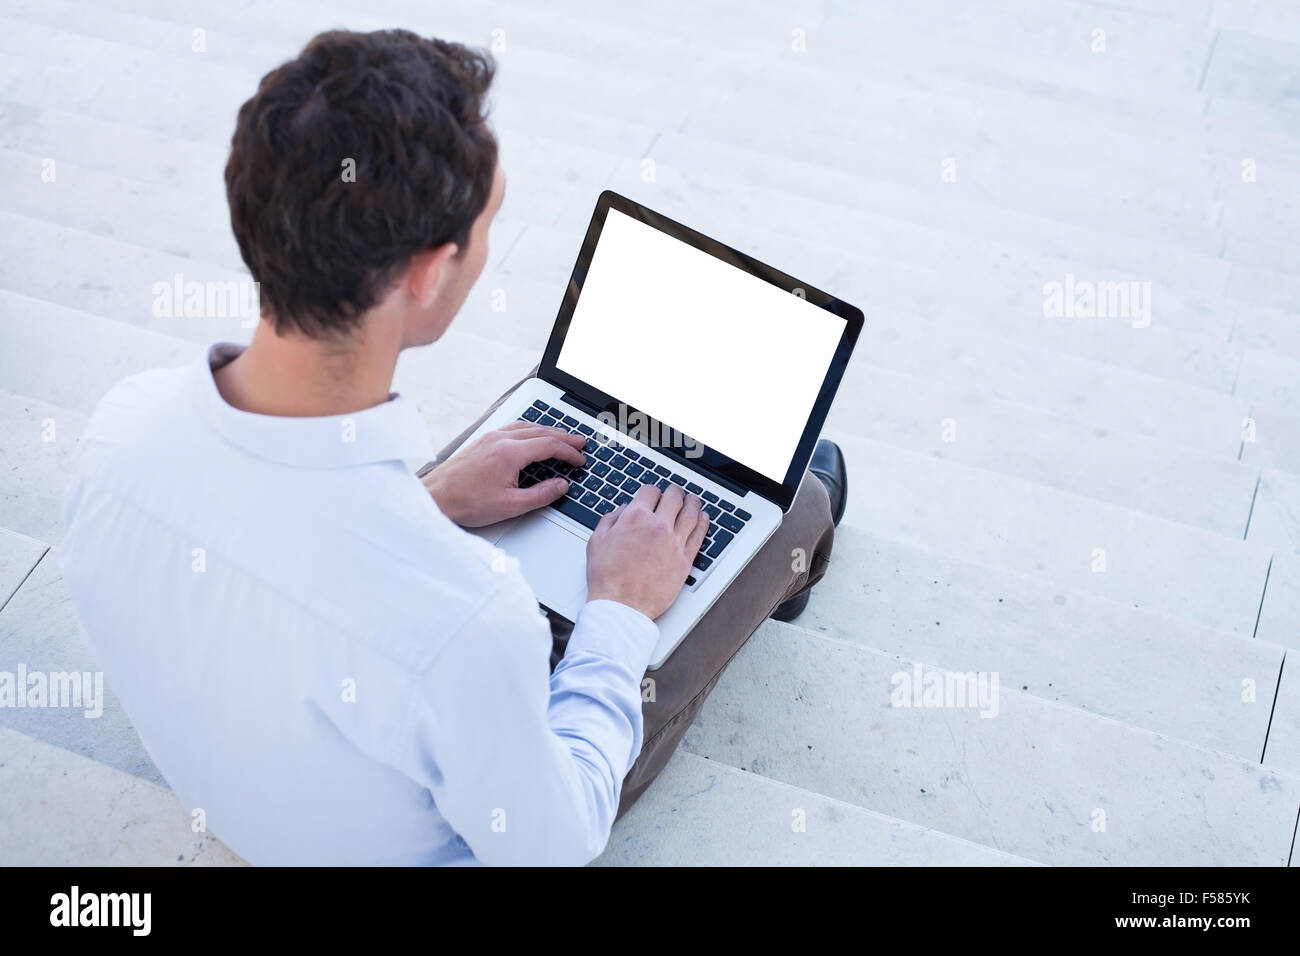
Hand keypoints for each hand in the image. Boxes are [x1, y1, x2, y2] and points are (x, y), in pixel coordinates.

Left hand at [422, 422, 586, 526]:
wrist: (434, 497)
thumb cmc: (465, 502)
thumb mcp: (511, 506)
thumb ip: (541, 495)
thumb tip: (560, 486)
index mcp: (510, 453)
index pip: (550, 445)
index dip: (570, 452)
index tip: (580, 460)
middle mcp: (500, 439)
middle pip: (542, 431)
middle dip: (565, 437)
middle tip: (580, 443)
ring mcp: (490, 437)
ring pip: (527, 426)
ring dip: (548, 430)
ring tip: (562, 437)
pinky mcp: (482, 441)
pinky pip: (513, 427)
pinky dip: (531, 429)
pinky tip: (533, 435)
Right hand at [586, 483, 709, 619]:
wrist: (622, 605)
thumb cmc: (608, 578)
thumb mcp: (597, 542)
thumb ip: (610, 520)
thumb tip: (621, 511)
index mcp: (636, 518)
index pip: (650, 491)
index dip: (651, 491)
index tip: (652, 494)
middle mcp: (658, 526)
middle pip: (674, 498)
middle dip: (674, 492)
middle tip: (676, 492)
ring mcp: (674, 542)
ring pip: (691, 513)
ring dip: (692, 502)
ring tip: (693, 500)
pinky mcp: (685, 559)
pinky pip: (699, 534)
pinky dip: (703, 522)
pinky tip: (703, 518)